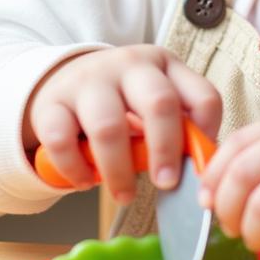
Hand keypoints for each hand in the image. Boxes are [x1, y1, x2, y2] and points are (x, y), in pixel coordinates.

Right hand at [24, 46, 221, 203]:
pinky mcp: (51, 102)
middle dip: (166, 150)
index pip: (202, 96)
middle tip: (167, 184)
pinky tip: (85, 182)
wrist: (64, 79)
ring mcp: (88, 80)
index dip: (207, 136)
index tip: (200, 169)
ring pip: (108, 127)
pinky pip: (62, 140)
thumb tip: (203, 171)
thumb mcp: (155, 100)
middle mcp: (129, 65)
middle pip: (159, 103)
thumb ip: (179, 126)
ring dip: (119, 171)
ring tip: (125, 195)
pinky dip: (75, 170)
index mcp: (165, 65)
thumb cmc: (122, 100)